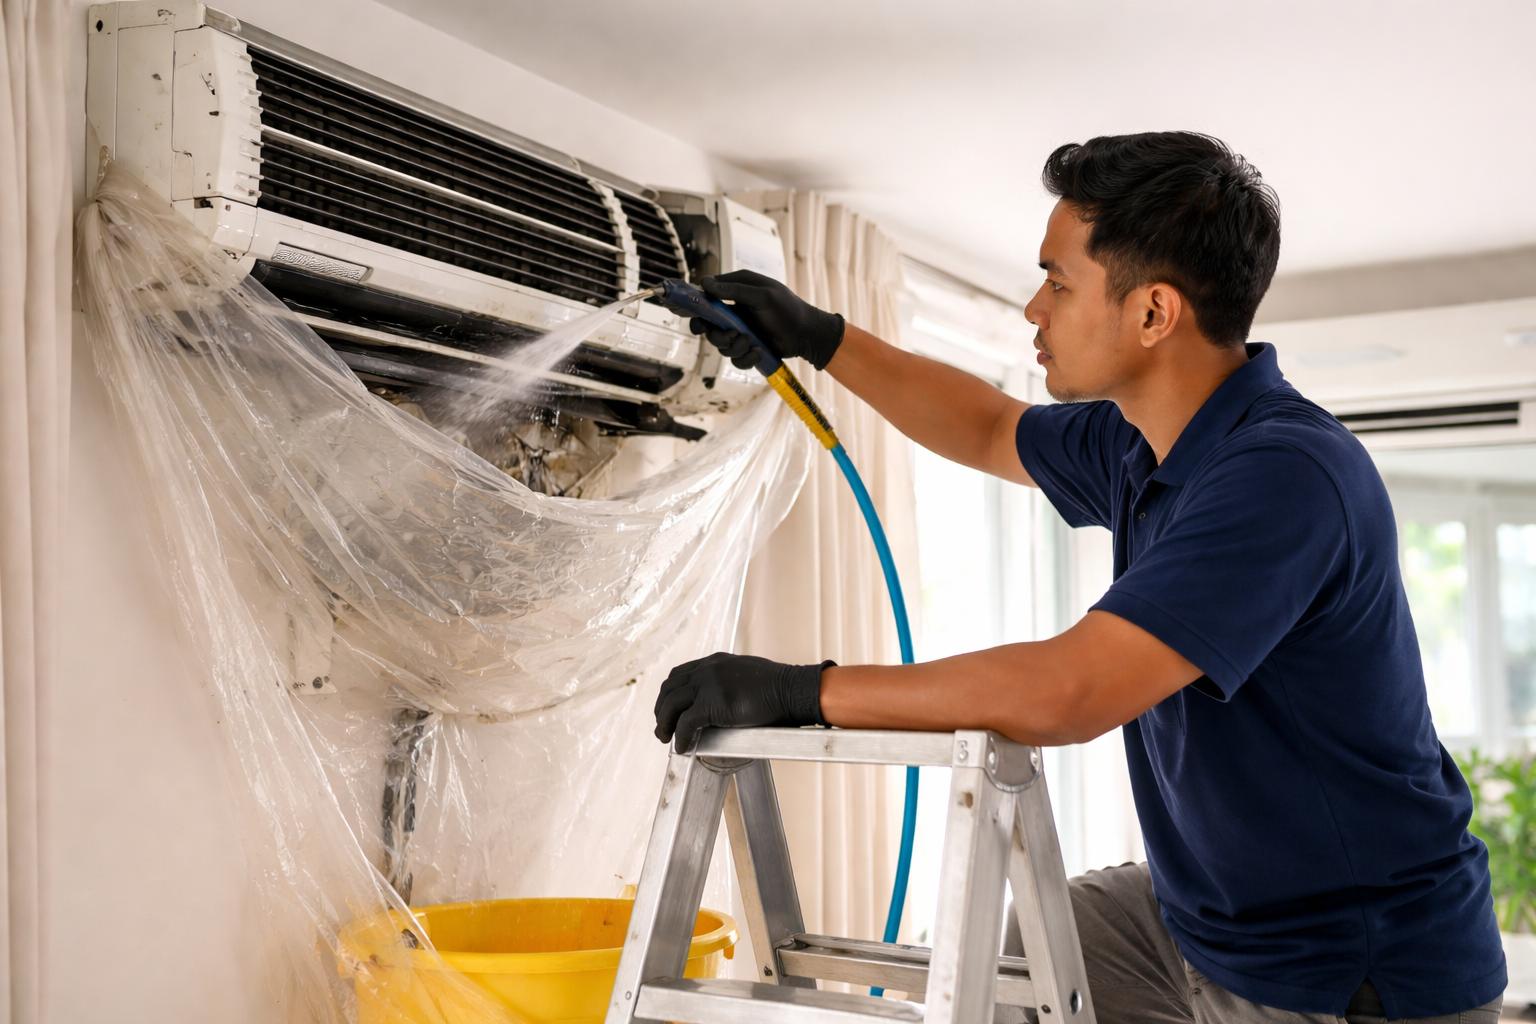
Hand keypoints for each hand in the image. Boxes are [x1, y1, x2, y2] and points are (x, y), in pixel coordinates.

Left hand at [653, 652, 834, 750]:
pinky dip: (681, 737)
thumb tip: (725, 701)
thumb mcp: (747, 675)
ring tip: (665, 738)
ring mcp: (708, 684)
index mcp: (715, 662)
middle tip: (662, 727)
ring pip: (672, 704)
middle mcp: (707, 669)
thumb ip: (730, 683)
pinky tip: (683, 747)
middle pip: (670, 687)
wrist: (791, 689)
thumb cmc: (778, 687)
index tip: (668, 708)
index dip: (670, 693)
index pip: (680, 674)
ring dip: (664, 723)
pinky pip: (686, 723)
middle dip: (662, 708)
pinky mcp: (712, 704)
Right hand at [692, 270, 845, 370]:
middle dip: (715, 334)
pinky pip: (735, 359)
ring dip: (734, 347)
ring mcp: (739, 331)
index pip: (705, 297)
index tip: (695, 317)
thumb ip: (734, 290)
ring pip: (720, 345)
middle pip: (707, 326)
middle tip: (729, 336)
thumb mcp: (762, 295)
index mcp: (735, 293)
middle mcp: (733, 312)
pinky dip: (745, 358)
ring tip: (751, 343)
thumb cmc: (787, 308)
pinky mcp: (746, 348)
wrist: (807, 334)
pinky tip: (758, 353)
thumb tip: (705, 283)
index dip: (696, 307)